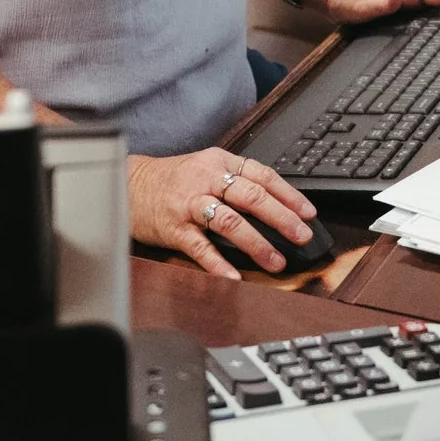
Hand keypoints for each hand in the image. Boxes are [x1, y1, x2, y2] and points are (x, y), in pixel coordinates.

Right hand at [128, 148, 316, 279]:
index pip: (262, 175)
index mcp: (220, 162)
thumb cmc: (174, 180)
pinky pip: (200, 247)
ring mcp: (189, 203)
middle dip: (280, 218)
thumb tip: (278, 206)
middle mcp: (207, 179)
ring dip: (256, 243)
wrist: (131, 184)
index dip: (288, 194)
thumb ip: (237, 181)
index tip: (309, 213)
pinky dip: (218, 264)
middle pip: (250, 196)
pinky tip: (233, 277)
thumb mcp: (207, 168)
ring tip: (275, 262)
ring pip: (228, 221)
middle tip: (301, 236)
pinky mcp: (174, 227)